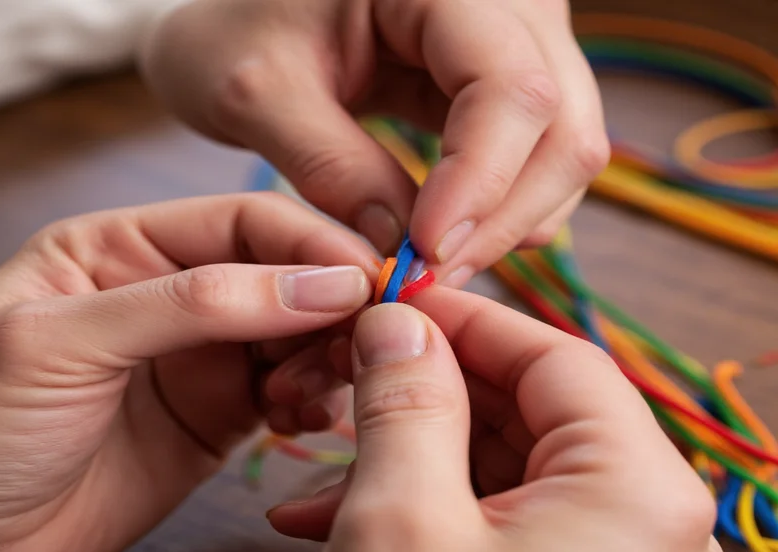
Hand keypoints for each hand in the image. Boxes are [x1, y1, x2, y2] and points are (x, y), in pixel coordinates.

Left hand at [0, 193, 376, 551]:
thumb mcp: (65, 340)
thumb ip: (194, 301)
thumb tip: (321, 283)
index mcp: (129, 246)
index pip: (249, 222)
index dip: (313, 243)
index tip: (368, 278)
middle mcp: (177, 293)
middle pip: (287, 276)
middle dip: (332, 304)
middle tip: (366, 341)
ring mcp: (205, 355)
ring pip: (301, 334)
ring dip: (328, 355)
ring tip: (317, 390)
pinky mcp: (224, 413)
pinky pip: (294, 390)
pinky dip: (316, 398)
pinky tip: (303, 418)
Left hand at [140, 0, 609, 286]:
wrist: (243, 12)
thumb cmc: (234, 27)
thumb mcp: (256, 92)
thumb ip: (330, 167)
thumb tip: (404, 251)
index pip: (510, 87)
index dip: (480, 183)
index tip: (423, 255)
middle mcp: (507, 0)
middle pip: (562, 126)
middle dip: (502, 219)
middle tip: (428, 278)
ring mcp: (518, 39)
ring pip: (562, 150)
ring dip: (504, 222)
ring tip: (427, 261)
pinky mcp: (504, 82)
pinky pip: (534, 157)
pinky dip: (496, 208)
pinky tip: (439, 233)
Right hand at [268, 291, 724, 551]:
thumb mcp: (398, 518)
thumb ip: (406, 396)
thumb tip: (399, 318)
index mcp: (638, 492)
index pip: (556, 356)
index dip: (469, 321)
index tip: (399, 301)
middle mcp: (643, 528)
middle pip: (530, 411)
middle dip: (428, 391)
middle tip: (349, 374)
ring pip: (502, 468)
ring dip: (409, 454)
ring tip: (320, 466)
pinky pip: (494, 524)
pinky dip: (421, 509)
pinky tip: (332, 518)